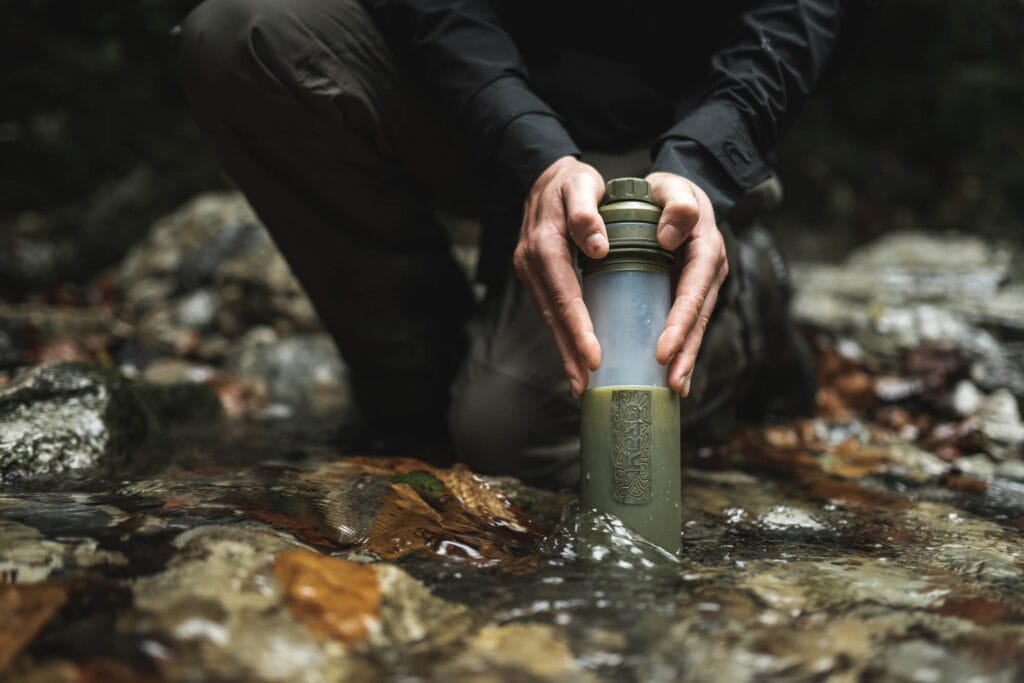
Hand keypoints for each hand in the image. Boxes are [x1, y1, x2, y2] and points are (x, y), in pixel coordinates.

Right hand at [514, 156, 605, 396]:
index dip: (578, 326)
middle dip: (568, 351)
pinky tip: (574, 354)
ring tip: (580, 382)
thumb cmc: (573, 181)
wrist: (546, 175)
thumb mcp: (582, 185)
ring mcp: (529, 271)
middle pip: (552, 314)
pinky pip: (549, 309)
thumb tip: (598, 247)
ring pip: (548, 317)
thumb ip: (587, 212)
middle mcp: (531, 262)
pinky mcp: (535, 276)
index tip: (593, 355)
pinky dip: (562, 333)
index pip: (564, 293)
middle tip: (584, 384)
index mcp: (544, 244)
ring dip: (563, 350)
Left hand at [646, 172, 728, 396]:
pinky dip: (682, 351)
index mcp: (705, 249)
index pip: (692, 292)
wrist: (675, 193)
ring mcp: (703, 285)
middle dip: (687, 352)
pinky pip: (688, 324)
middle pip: (699, 318)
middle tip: (672, 382)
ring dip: (686, 359)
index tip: (663, 349)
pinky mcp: (691, 293)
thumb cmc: (668, 191)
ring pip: (696, 327)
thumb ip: (676, 204)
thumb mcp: (672, 188)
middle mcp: (709, 272)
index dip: (680, 322)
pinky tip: (671, 377)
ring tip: (674, 387)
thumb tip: (671, 234)